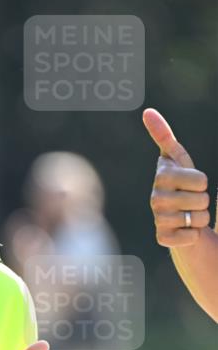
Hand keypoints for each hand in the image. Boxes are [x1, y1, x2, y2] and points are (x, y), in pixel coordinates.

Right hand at [142, 108, 211, 247]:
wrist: (181, 220)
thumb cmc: (184, 187)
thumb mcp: (179, 160)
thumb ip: (164, 136)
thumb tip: (146, 111)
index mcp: (163, 175)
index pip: (199, 179)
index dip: (202, 182)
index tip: (194, 183)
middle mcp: (156, 196)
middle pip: (201, 198)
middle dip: (203, 201)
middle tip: (193, 202)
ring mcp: (158, 218)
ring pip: (197, 217)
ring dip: (201, 218)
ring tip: (190, 216)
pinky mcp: (162, 238)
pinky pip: (190, 235)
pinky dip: (194, 234)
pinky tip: (184, 231)